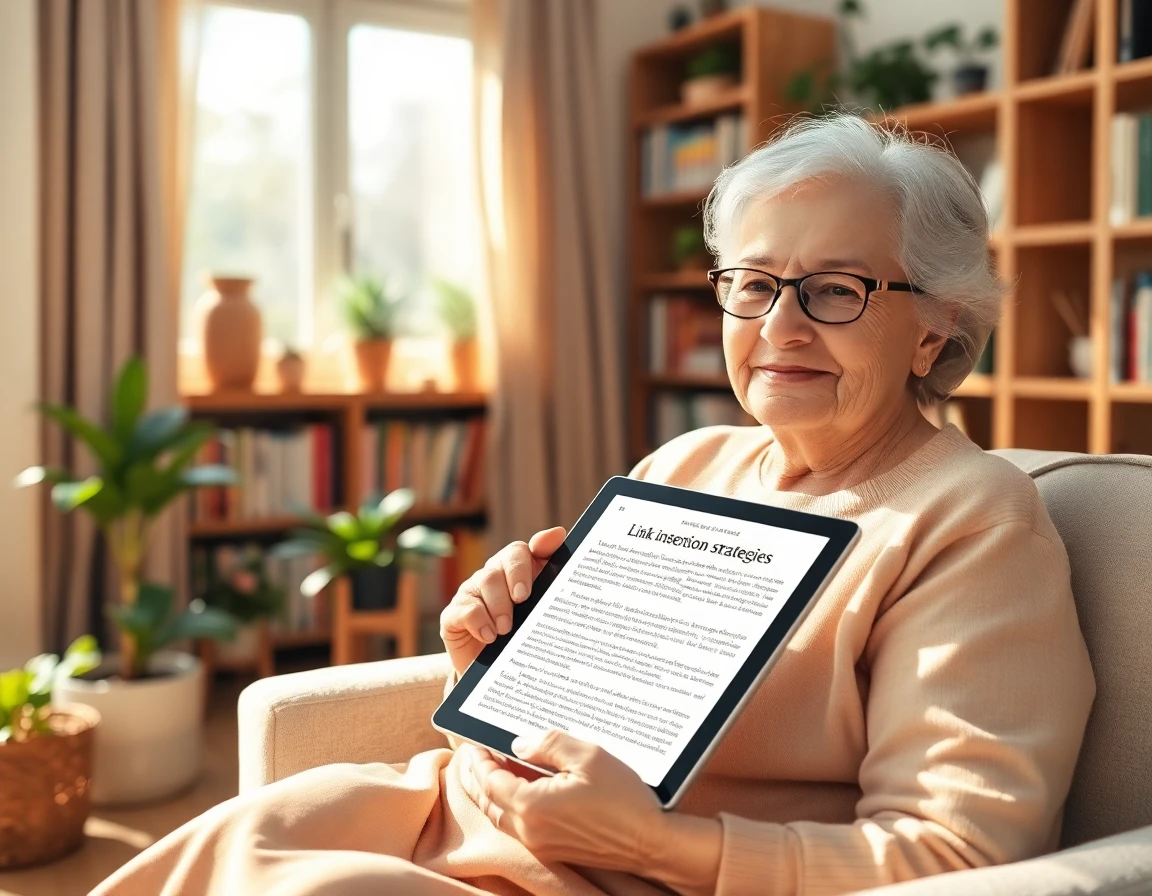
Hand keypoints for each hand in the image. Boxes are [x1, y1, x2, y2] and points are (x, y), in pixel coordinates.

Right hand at [439, 527, 565, 678]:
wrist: (495, 671)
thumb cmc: (522, 634)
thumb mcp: (541, 611)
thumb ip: (552, 577)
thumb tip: (558, 534)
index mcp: (516, 571)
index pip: (522, 551)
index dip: (535, 550)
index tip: (542, 567)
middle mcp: (493, 576)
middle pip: (503, 562)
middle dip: (516, 578)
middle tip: (523, 600)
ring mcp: (471, 592)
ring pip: (485, 581)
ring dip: (500, 605)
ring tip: (508, 629)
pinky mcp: (454, 614)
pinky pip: (465, 608)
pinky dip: (480, 622)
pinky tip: (490, 636)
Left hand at [459, 731, 665, 871]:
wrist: (648, 842)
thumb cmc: (623, 799)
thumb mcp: (587, 756)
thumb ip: (548, 744)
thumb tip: (519, 745)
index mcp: (532, 805)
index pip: (490, 780)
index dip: (480, 760)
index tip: (476, 745)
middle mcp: (530, 830)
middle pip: (489, 802)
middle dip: (479, 777)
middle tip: (479, 756)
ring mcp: (540, 844)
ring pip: (502, 817)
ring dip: (493, 794)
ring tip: (496, 771)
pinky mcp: (553, 850)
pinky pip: (519, 828)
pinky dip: (510, 808)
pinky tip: (522, 791)